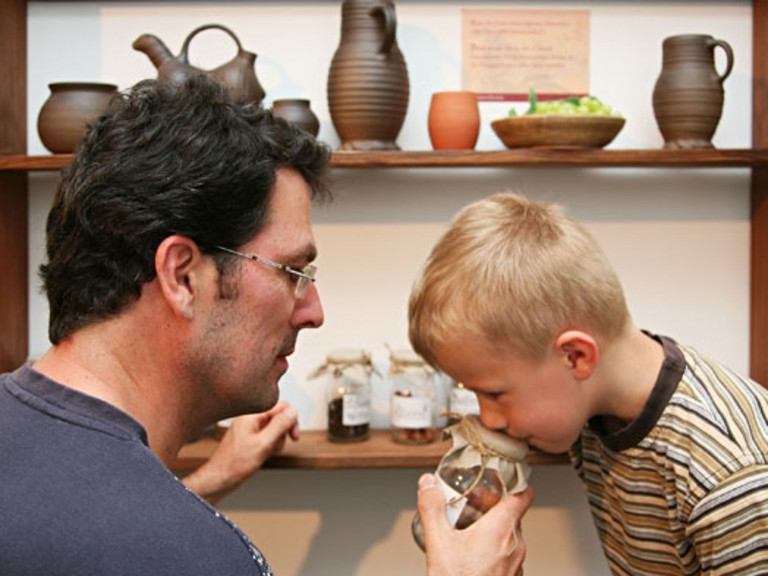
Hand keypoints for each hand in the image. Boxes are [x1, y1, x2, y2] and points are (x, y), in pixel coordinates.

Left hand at [182, 402, 298, 504]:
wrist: (221, 478)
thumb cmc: (235, 463)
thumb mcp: (264, 443)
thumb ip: (280, 425)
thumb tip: (293, 411)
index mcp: (251, 414)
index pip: (281, 406)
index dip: (291, 420)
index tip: (293, 435)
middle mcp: (249, 418)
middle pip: (278, 417)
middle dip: (282, 432)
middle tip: (277, 446)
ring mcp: (249, 427)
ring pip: (274, 428)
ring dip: (276, 441)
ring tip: (266, 452)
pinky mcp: (249, 436)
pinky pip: (266, 436)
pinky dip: (269, 445)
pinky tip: (263, 454)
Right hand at [416, 473, 533, 575]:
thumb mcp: (437, 543)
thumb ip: (432, 508)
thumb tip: (428, 484)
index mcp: (501, 529)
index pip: (524, 494)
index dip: (515, 482)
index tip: (502, 477)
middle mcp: (515, 545)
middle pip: (514, 514)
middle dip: (495, 506)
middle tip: (474, 504)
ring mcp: (517, 564)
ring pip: (511, 535)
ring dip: (494, 528)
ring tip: (471, 530)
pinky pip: (508, 555)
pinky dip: (495, 549)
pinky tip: (474, 555)